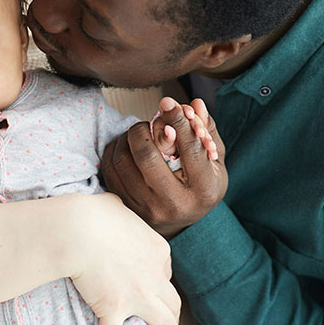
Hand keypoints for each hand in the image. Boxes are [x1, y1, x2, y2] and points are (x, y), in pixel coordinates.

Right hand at [65, 194, 188, 324]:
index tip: (151, 283)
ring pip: (163, 322)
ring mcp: (137, 296)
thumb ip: (121, 212)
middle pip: (171, 300)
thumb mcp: (116, 205)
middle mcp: (154, 276)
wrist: (78, 229)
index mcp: (159, 251)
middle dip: (173, 313)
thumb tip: (114, 208)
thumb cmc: (95, 213)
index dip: (158, 280)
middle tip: (174, 322)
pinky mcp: (114, 309)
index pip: (164, 272)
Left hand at [103, 97, 227, 238]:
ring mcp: (146, 208)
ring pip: (123, 160)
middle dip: (143, 130)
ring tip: (138, 135)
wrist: (181, 223)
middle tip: (147, 124)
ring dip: (126, 138)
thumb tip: (195, 103)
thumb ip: (206, 131)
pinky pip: (110, 170)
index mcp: (202, 189)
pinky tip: (126, 148)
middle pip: (147, 155)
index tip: (167, 101)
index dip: (177, 120)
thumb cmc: (200, 185)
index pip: (189, 148)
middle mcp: (173, 203)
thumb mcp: (213, 161)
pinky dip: (114, 151)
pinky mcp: (126, 207)